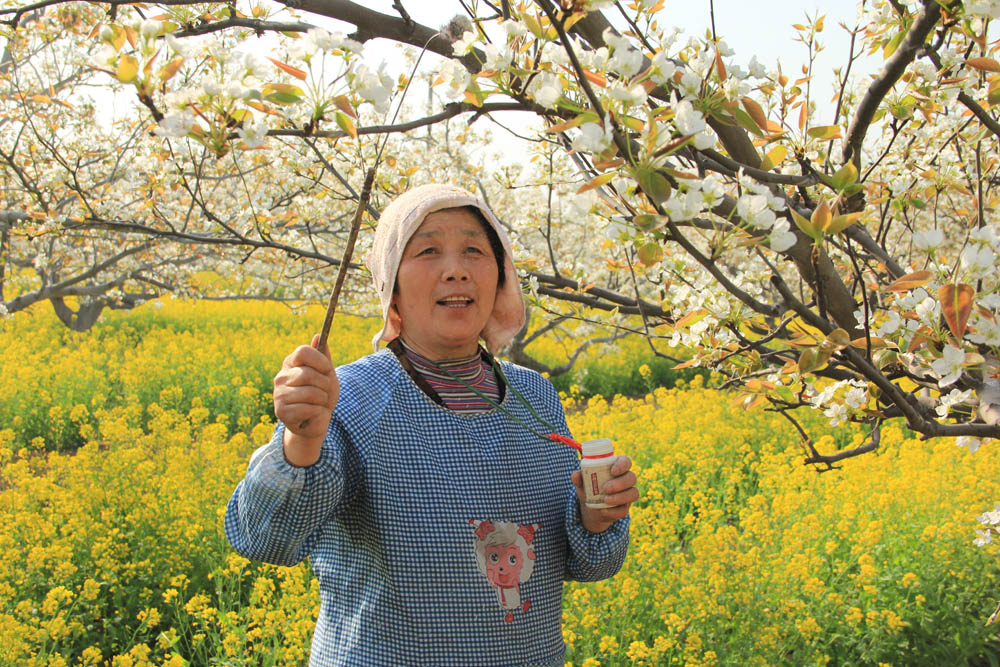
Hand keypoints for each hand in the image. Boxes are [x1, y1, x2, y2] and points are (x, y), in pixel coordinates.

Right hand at [273, 334, 338, 465]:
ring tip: (318, 404)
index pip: (303, 351)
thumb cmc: (322, 396)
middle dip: (325, 384)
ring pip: (311, 392)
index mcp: (291, 363)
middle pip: (309, 373)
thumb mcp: (327, 375)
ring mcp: (279, 394)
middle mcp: (281, 376)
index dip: (320, 360)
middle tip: (324, 392)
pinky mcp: (280, 411)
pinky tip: (312, 414)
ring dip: (322, 400)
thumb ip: (323, 357)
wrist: (317, 421)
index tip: (328, 370)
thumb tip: (318, 335)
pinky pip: (308, 408)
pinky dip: (317, 412)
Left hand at [572, 456, 638, 533]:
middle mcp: (626, 480)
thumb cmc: (589, 489)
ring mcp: (628, 494)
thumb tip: (576, 475)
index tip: (612, 471)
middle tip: (606, 488)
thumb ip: (579, 478)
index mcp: (617, 468)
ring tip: (605, 500)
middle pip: (632, 477)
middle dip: (620, 483)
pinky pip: (625, 510)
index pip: (626, 461)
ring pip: (633, 493)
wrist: (591, 510)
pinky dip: (614, 511)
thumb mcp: (582, 483)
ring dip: (620, 497)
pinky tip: (603, 511)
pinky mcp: (625, 508)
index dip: (622, 465)